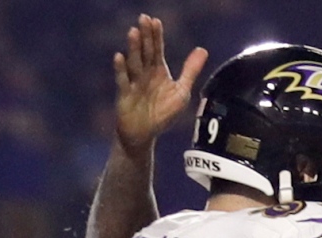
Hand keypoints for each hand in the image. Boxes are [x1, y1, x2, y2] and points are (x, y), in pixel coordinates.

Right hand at [113, 14, 207, 152]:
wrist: (144, 133)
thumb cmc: (162, 113)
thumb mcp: (181, 92)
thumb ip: (190, 70)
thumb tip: (202, 49)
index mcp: (158, 71)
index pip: (157, 49)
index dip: (156, 36)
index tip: (155, 21)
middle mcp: (145, 73)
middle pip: (145, 52)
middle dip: (145, 36)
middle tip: (143, 18)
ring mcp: (134, 83)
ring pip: (134, 63)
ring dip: (134, 48)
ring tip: (133, 32)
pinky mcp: (125, 95)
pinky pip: (123, 81)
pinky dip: (121, 69)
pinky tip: (119, 57)